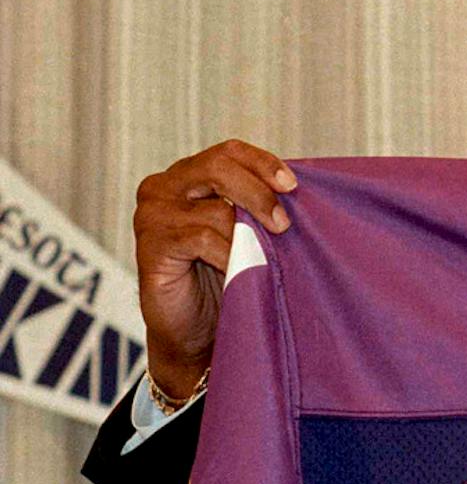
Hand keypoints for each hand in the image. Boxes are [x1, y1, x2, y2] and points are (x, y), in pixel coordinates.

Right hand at [134, 140, 296, 398]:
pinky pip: (201, 238)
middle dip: (259, 193)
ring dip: (248, 236)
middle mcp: (165, 187)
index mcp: (189, 176)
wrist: (196, 332)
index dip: (263, 163)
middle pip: (218, 166)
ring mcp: (153, 214)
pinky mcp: (151, 245)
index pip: (229, 152)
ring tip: (260, 260)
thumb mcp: (247, 232)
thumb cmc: (227, 277)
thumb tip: (299, 190)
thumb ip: (257, 205)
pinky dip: (228, 255)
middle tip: (283, 224)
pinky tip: (236, 271)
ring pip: (215, 209)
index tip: (293, 185)